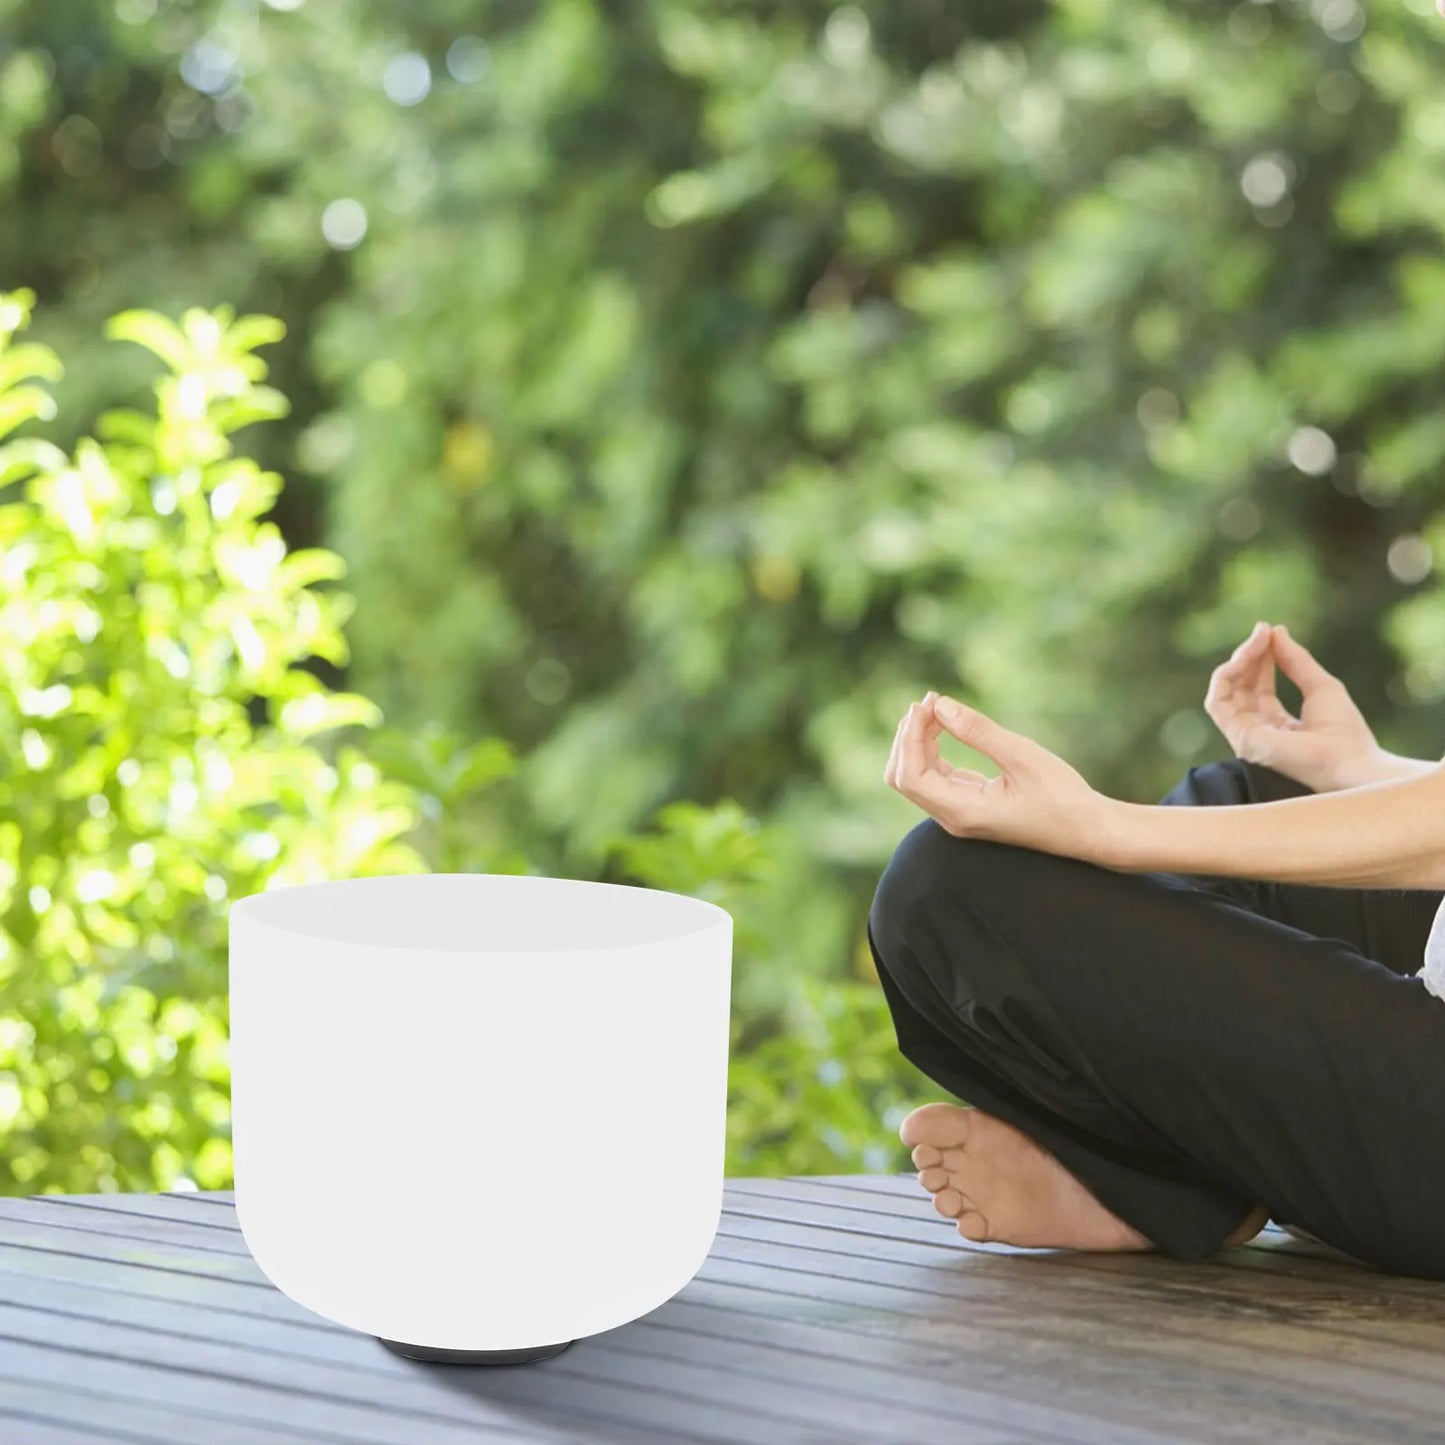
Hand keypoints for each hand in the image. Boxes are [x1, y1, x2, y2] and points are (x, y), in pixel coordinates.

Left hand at [884, 691, 1113, 860]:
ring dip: (920, 741)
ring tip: (938, 706)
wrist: (1089, 830)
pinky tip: (946, 725)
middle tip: (931, 700)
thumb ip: (978, 732)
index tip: (927, 704)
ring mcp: (960, 814)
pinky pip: (937, 776)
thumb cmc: (1063, 797)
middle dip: (909, 737)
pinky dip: (934, 750)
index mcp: (963, 812)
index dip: (910, 737)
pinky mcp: (970, 806)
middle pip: (903, 778)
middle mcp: (954, 818)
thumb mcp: (1022, 756)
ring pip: (917, 776)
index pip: (910, 776)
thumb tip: (940, 705)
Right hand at [1203, 621, 1381, 792]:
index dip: (1261, 657)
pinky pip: (1218, 703)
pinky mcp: (1241, 739)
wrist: (1352, 761)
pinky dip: (1225, 677)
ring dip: (1238, 661)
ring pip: (1226, 691)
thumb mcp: (1320, 685)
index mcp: (1276, 724)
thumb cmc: (1344, 732)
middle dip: (1249, 654)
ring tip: (1257, 640)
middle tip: (1262, 631)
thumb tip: (1276, 631)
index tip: (1269, 632)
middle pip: (1240, 686)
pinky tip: (1243, 658)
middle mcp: (1257, 731)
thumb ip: (1296, 660)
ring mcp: (1246, 737)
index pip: (1257, 685)